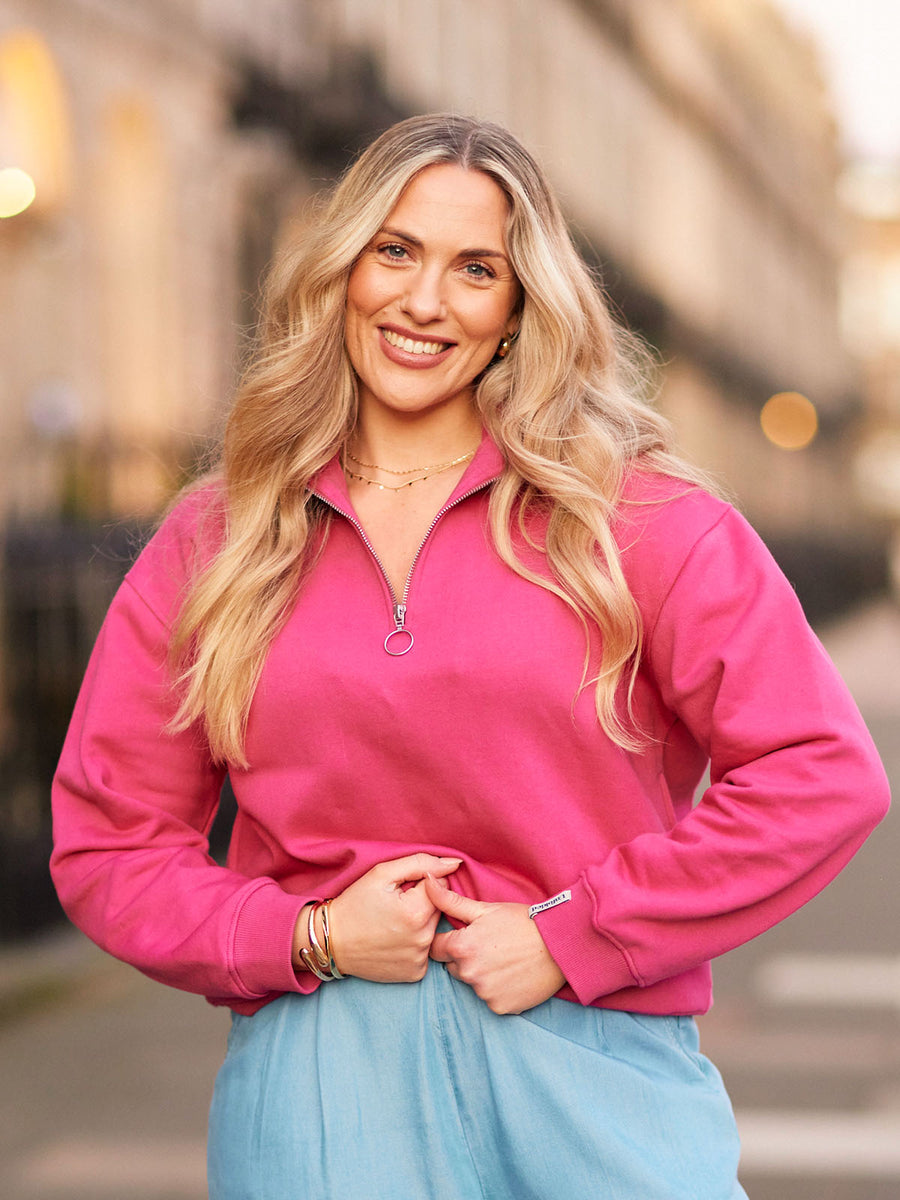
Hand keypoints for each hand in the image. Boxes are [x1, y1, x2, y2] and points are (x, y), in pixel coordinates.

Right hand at [295, 853, 461, 983]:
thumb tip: (454, 863)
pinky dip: (415, 944)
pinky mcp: (415, 973)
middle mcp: (423, 939)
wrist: (331, 941)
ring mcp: (420, 959)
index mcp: (417, 912)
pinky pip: (426, 951)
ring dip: (419, 924)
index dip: (419, 885)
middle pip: (438, 909)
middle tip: (394, 908)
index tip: (399, 892)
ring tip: (393, 925)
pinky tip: (395, 941)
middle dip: (422, 904)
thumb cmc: (355, 904)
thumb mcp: (382, 873)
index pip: (439, 887)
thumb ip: (421, 863)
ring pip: (433, 930)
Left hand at [425, 876, 565, 1014]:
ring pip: (472, 983)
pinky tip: (513, 974)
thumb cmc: (522, 921)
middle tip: (490, 945)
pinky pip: (490, 999)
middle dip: (465, 957)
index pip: (436, 949)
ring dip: (482, 974)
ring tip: (504, 958)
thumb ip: (450, 901)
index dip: (449, 941)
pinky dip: (498, 989)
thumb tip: (426, 881)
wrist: (560, 944)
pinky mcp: (501, 1007)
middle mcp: (469, 974)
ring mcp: (484, 993)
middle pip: (454, 967)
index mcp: (461, 947)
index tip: (466, 936)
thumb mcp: (485, 908)